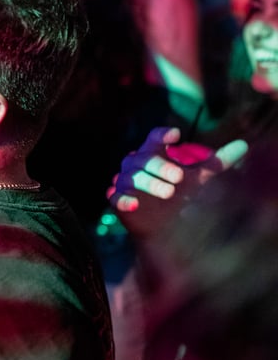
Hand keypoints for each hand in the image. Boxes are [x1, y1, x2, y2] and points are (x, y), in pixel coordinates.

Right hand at [106, 126, 248, 236]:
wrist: (163, 225)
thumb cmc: (179, 194)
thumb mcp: (200, 178)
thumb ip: (217, 162)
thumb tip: (245, 145)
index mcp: (153, 153)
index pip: (154, 138)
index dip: (162, 135)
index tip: (176, 134)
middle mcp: (136, 164)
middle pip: (144, 158)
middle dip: (160, 166)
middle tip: (180, 177)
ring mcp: (125, 182)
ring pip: (131, 177)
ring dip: (149, 183)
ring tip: (169, 193)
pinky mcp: (118, 200)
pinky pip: (114, 196)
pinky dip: (122, 199)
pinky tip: (134, 203)